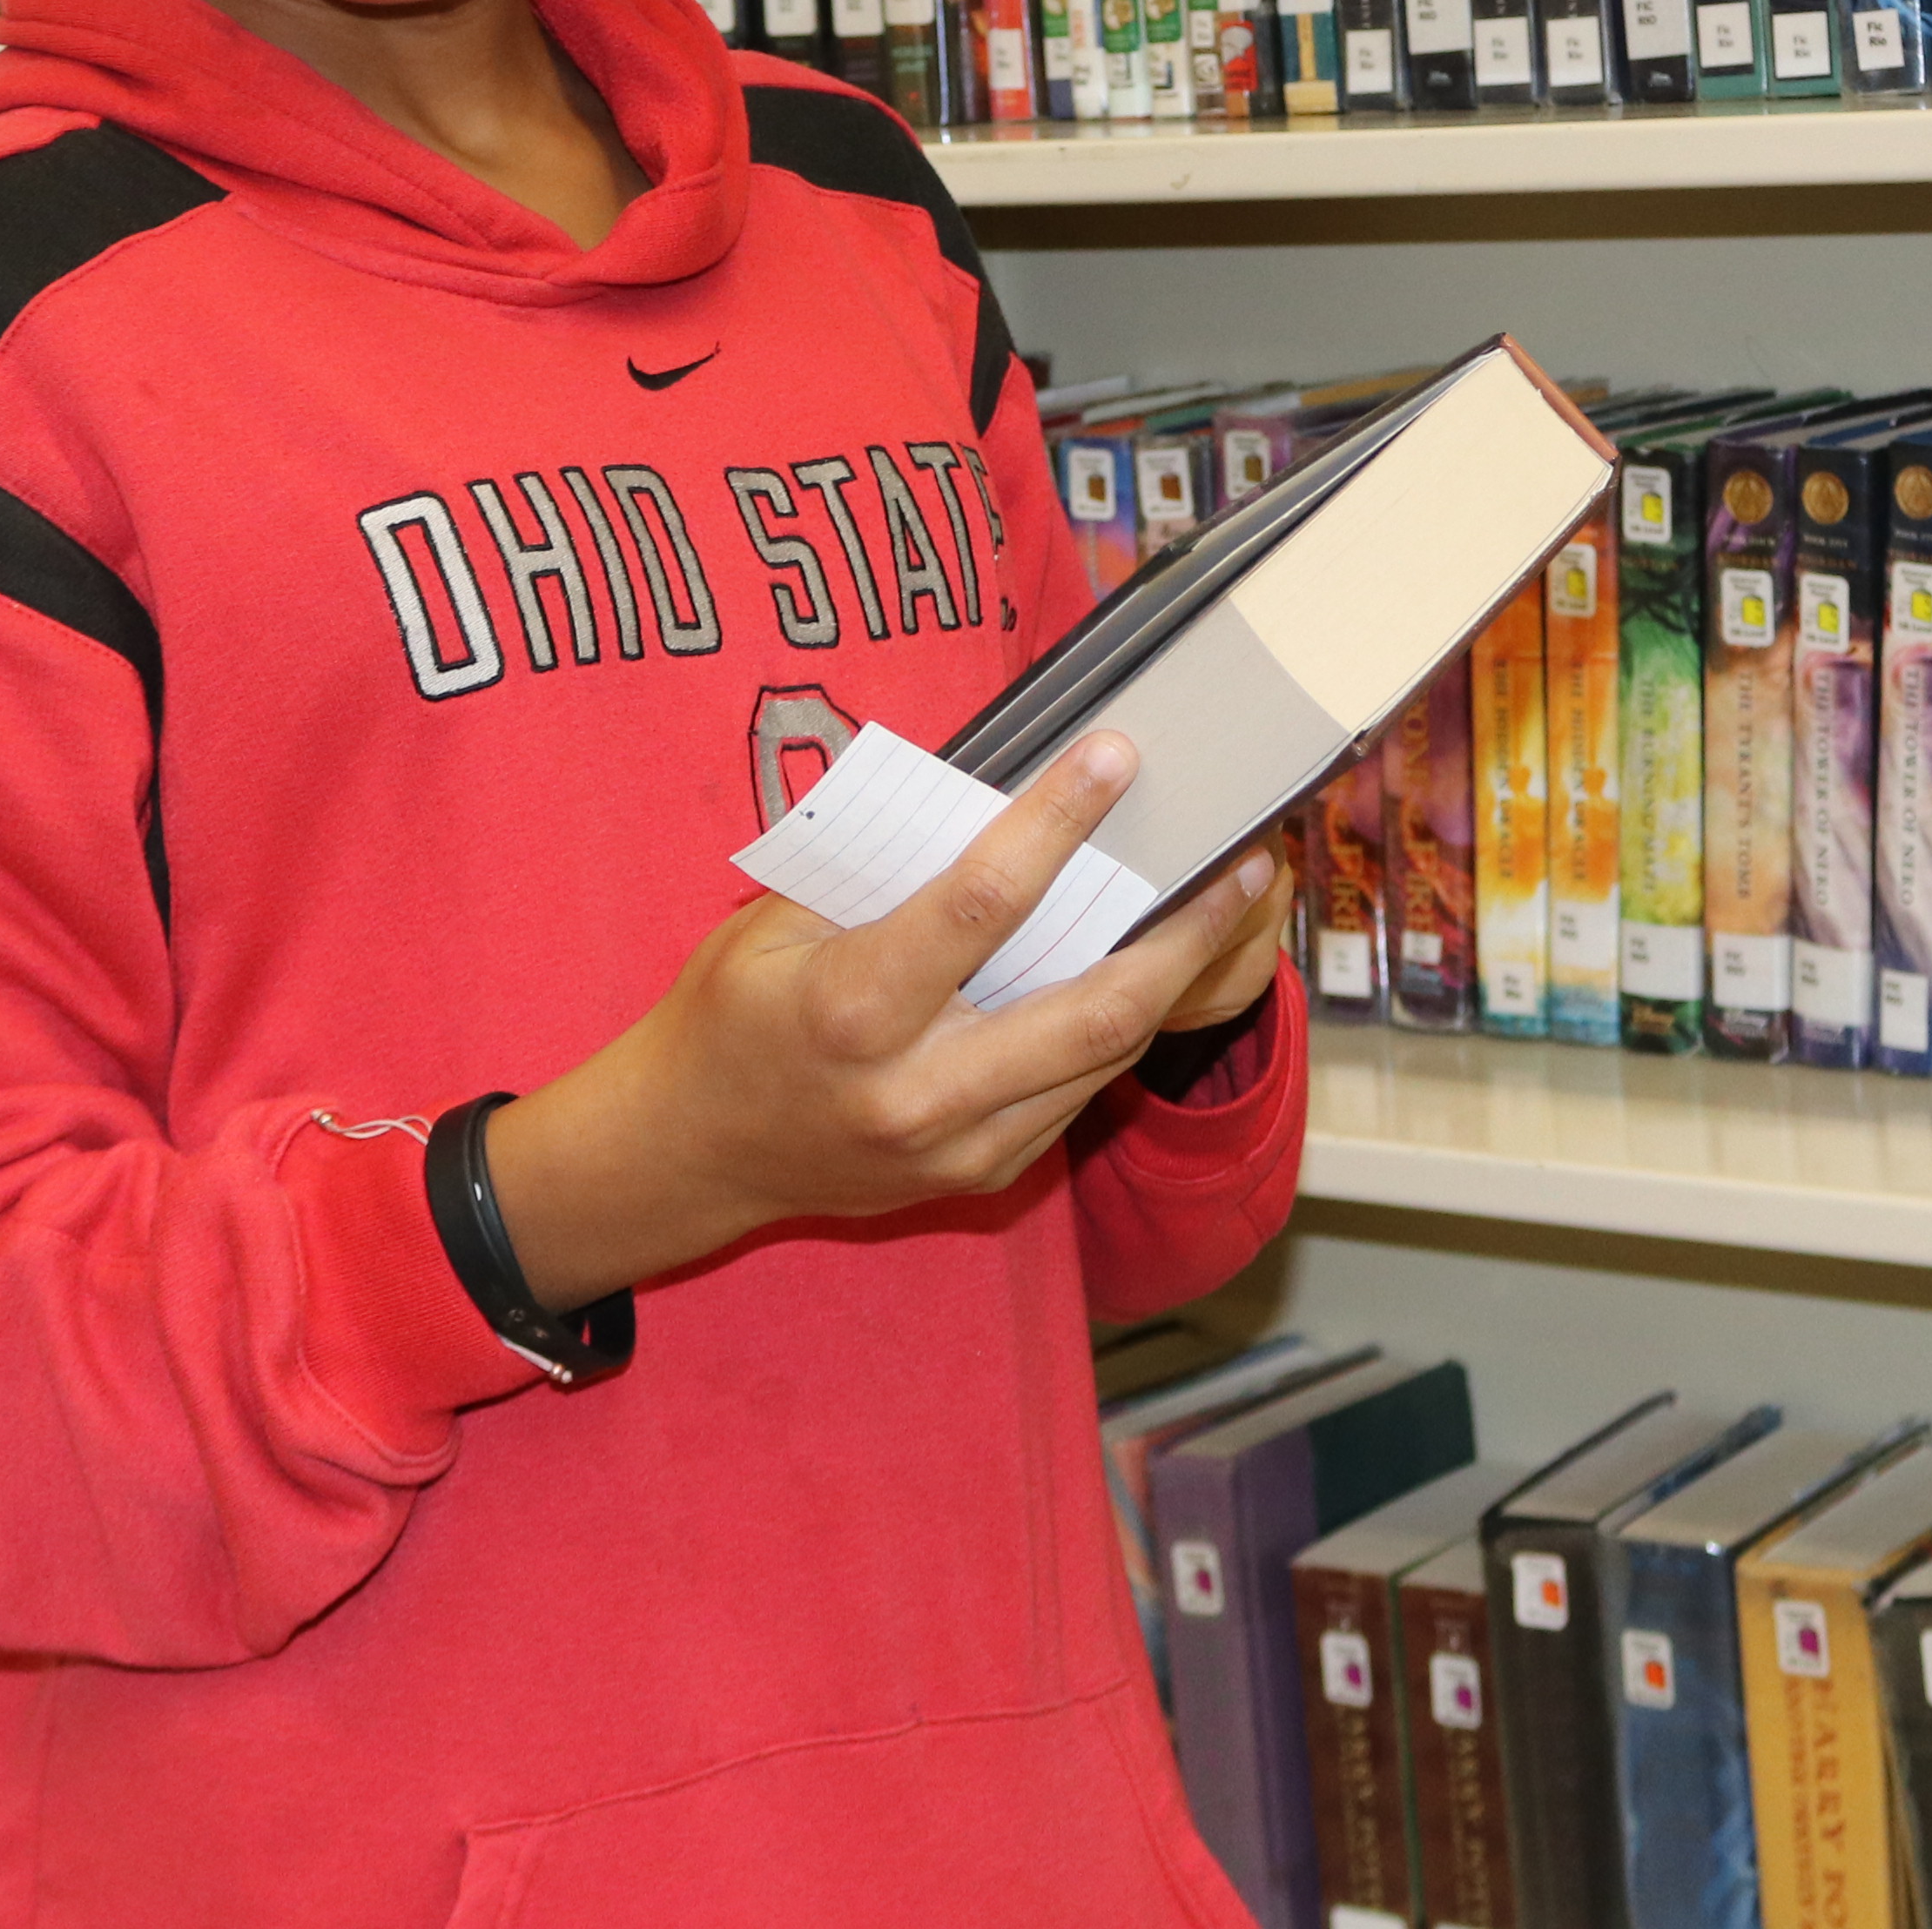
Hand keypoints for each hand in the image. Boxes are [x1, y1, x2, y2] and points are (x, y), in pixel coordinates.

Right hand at [481, 732, 1275, 1313]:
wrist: (690, 1151)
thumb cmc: (729, 1014)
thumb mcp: (777, 921)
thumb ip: (881, 870)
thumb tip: (995, 791)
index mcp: (854, 1010)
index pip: (981, 904)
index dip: (1057, 822)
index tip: (1115, 757)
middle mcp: (917, 1091)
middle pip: (1091, 1010)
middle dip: (1180, 934)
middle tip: (1241, 863)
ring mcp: (957, 1146)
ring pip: (1102, 1059)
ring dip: (1172, 980)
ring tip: (1223, 907)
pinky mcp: (979, 1175)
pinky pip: (1074, 1095)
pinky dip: (1115, 1029)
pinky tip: (1148, 971)